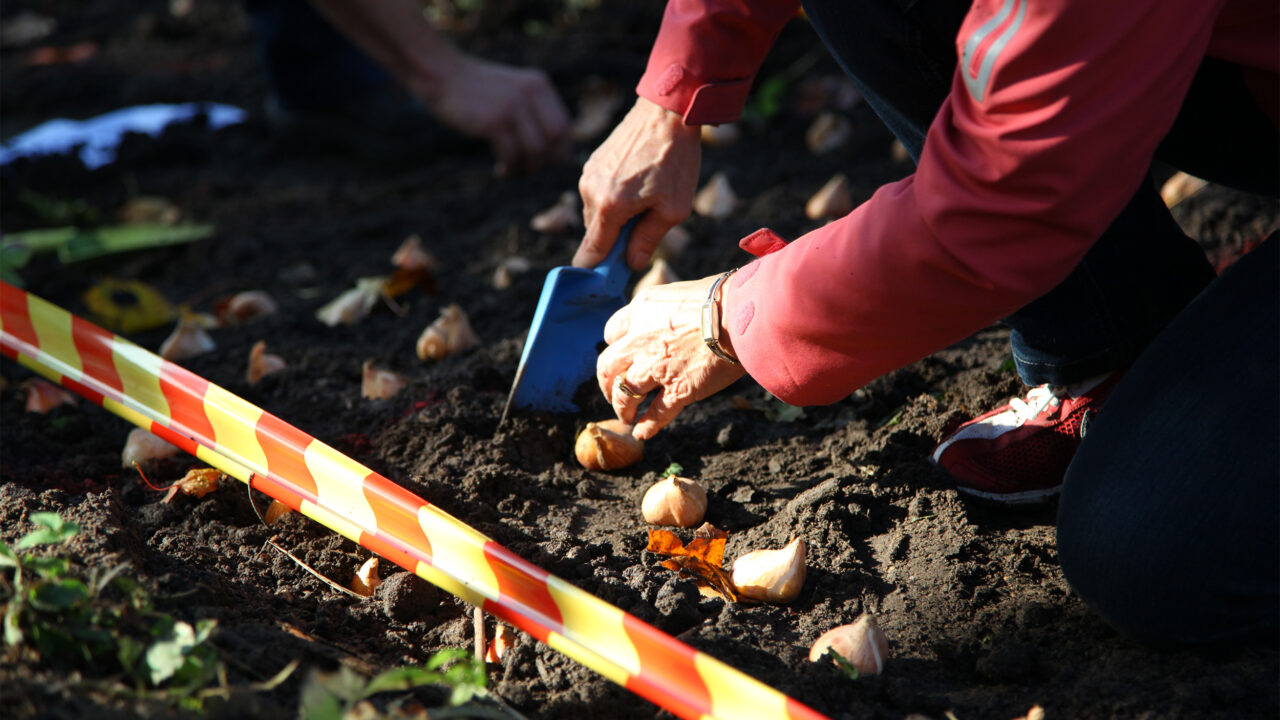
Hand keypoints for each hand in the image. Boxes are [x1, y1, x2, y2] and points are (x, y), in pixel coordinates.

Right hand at [430, 55, 570, 175]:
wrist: (443, 74)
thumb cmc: (479, 91)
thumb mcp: (515, 92)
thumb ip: (536, 112)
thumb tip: (561, 154)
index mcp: (539, 86)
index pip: (565, 127)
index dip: (560, 151)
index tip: (545, 162)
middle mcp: (530, 94)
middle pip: (555, 141)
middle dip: (545, 162)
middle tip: (528, 169)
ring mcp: (512, 107)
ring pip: (536, 152)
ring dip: (526, 169)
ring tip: (512, 170)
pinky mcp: (493, 122)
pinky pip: (512, 156)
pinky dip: (509, 169)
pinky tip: (500, 170)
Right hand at [575, 97, 701, 270]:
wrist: (667, 112)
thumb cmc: (676, 161)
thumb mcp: (673, 209)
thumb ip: (649, 240)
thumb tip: (632, 264)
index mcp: (609, 207)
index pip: (590, 253)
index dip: (595, 272)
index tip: (603, 283)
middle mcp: (591, 192)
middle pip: (594, 235)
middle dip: (614, 242)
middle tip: (644, 232)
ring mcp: (588, 176)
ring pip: (596, 215)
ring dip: (616, 219)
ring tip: (646, 201)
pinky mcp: (592, 164)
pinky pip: (598, 195)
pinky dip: (614, 200)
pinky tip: (638, 186)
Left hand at [596, 275, 744, 438]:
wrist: (741, 315)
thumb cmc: (722, 298)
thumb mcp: (680, 293)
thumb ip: (665, 310)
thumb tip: (670, 320)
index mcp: (641, 310)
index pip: (612, 331)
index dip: (616, 345)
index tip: (623, 353)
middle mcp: (641, 340)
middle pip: (607, 366)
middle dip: (606, 382)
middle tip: (613, 390)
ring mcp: (657, 367)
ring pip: (625, 393)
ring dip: (622, 407)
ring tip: (626, 415)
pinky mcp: (678, 390)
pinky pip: (656, 413)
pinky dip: (648, 426)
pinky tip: (642, 433)